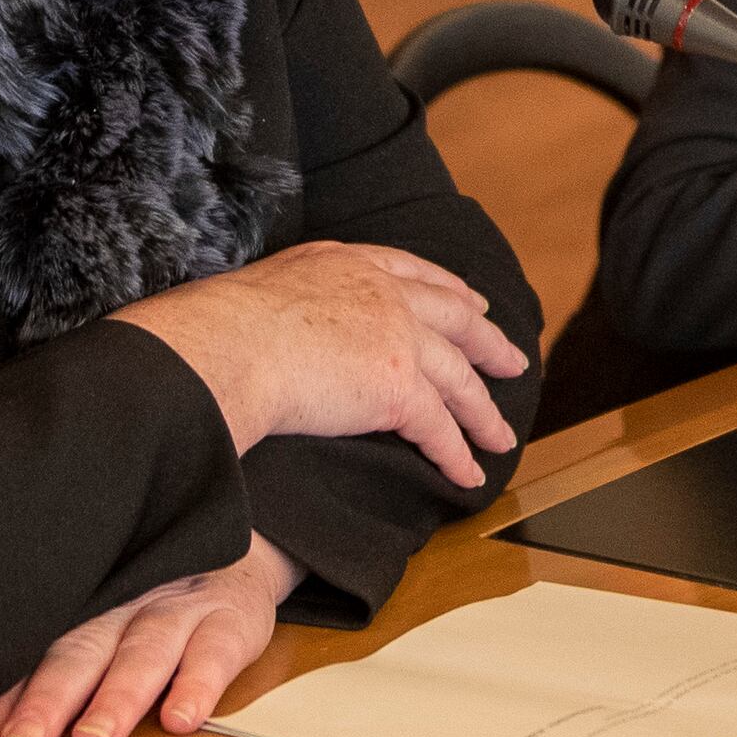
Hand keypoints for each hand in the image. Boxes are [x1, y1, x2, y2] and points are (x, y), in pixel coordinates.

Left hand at [0, 536, 294, 736]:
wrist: (234, 550)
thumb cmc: (148, 593)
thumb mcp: (97, 607)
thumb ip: (51, 653)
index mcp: (84, 604)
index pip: (36, 649)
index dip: (5, 692)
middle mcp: (125, 603)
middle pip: (82, 648)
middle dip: (51, 697)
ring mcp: (179, 609)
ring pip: (145, 650)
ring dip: (119, 695)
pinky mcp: (230, 620)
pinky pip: (215, 651)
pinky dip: (199, 684)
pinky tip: (181, 717)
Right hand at [104, 242, 525, 489]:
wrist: (226, 347)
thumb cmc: (221, 327)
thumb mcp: (266, 289)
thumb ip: (292, 301)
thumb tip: (270, 328)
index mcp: (350, 263)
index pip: (415, 273)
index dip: (450, 291)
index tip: (472, 303)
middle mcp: (384, 293)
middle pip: (455, 319)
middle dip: (488, 342)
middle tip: (514, 360)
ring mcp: (397, 337)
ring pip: (457, 379)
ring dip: (483, 413)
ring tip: (501, 436)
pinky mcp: (398, 387)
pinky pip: (439, 427)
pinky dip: (456, 454)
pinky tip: (468, 473)